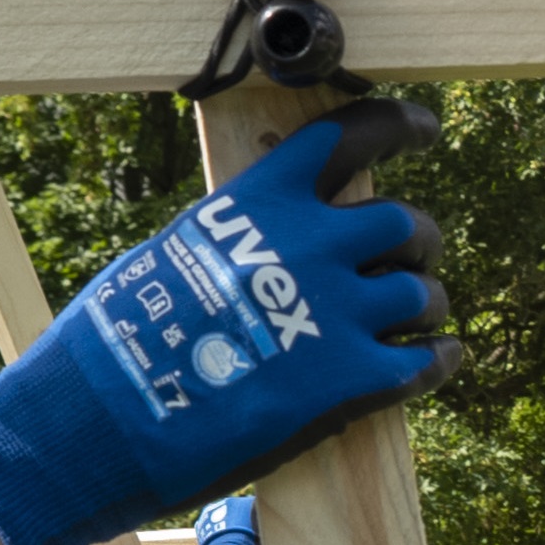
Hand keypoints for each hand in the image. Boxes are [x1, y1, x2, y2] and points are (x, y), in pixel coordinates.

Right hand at [0, 100, 452, 544]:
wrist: (105, 418)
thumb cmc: (120, 337)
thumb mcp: (175, 254)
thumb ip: (241, 238)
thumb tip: (270, 242)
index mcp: (262, 201)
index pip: (351, 136)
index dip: (399, 127)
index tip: (425, 132)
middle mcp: (312, 244)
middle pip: (403, 223)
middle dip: (415, 241)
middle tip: (411, 259)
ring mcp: (339, 312)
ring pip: (424, 293)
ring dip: (423, 305)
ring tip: (414, 322)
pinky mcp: (356, 380)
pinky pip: (428, 359)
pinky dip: (438, 358)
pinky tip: (436, 360)